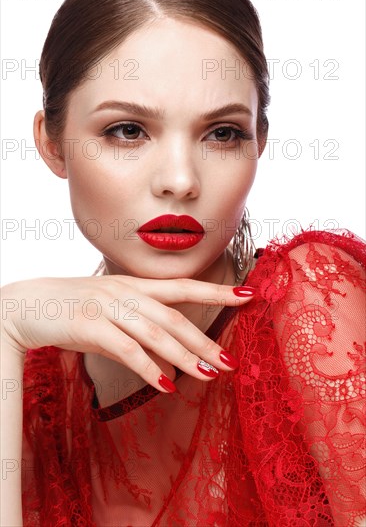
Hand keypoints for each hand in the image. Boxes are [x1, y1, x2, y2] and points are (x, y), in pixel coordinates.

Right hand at [1, 275, 253, 392]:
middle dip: (205, 340)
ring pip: (156, 333)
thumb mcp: (112, 315)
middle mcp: (126, 293)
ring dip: (185, 356)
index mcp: (134, 286)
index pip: (183, 286)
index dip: (216, 290)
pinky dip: (149, 368)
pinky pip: (127, 349)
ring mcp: (108, 307)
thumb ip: (141, 336)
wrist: (28, 304)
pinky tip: (167, 386)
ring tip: (210, 375)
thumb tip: (170, 368)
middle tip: (231, 361)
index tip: (247, 295)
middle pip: (175, 316)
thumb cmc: (74, 310)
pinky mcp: (90, 325)